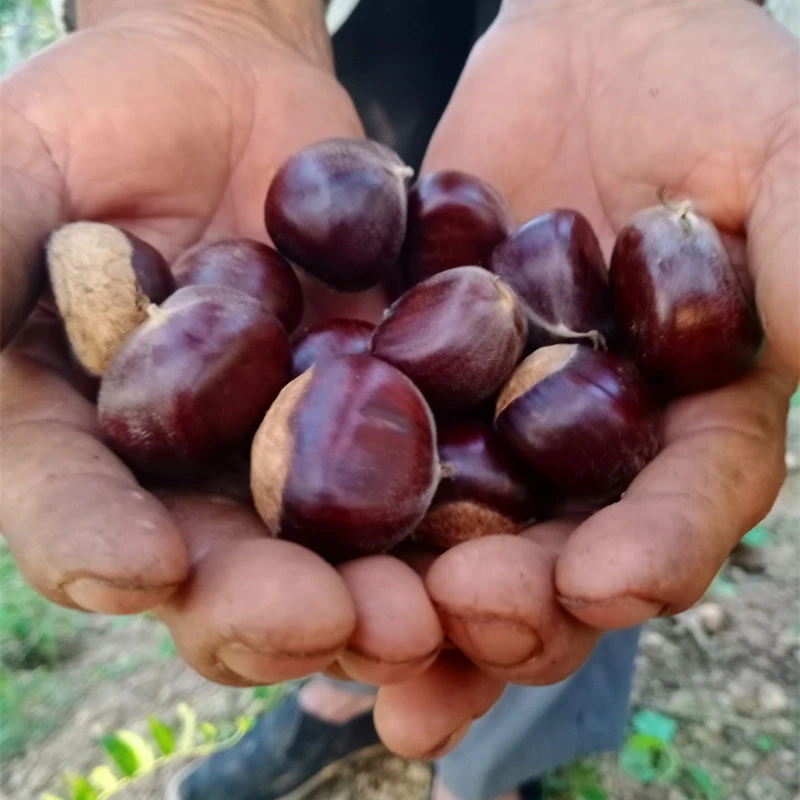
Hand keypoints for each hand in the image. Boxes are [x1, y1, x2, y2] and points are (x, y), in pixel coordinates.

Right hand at [0, 0, 444, 700]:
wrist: (230, 91)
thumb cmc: (107, 120)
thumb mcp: (22, 169)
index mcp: (78, 434)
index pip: (68, 508)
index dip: (91, 544)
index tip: (137, 566)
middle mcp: (186, 472)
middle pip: (215, 569)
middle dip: (262, 606)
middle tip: (320, 619)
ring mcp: (288, 457)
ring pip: (325, 557)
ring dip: (370, 597)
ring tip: (415, 614)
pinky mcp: (377, 421)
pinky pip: (418, 480)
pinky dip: (452, 520)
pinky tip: (495, 543)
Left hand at [372, 0, 798, 756]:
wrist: (596, 51)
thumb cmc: (709, 94)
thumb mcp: (781, 158)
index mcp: (695, 418)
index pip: (687, 504)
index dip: (655, 550)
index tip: (608, 582)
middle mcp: (594, 446)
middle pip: (563, 553)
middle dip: (519, 598)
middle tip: (463, 616)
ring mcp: (499, 423)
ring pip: (461, 536)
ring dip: (421, 601)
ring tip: (374, 649)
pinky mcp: (418, 387)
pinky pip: (378, 459)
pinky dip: (343, 513)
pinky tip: (295, 565)